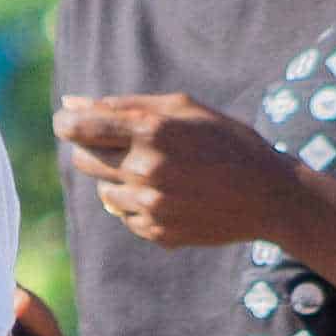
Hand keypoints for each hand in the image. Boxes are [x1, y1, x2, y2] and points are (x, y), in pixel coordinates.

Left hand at [56, 94, 324, 254]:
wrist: (268, 196)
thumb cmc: (226, 141)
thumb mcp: (183, 108)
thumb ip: (124, 105)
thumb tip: (71, 103)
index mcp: (151, 131)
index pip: (79, 127)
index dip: (67, 123)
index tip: (69, 122)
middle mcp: (145, 170)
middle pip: (84, 159)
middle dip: (93, 148)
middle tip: (126, 144)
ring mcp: (150, 206)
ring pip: (103, 191)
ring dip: (119, 179)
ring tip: (158, 172)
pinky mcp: (157, 233)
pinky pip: (125, 216)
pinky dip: (138, 204)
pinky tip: (172, 195)